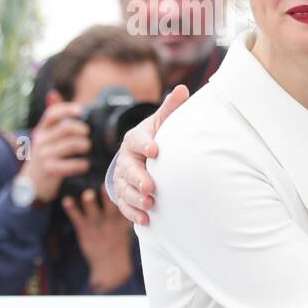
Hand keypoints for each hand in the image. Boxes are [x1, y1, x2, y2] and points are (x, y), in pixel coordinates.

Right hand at [18, 91, 89, 203]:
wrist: (31, 184)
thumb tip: (53, 93)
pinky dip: (82, 164)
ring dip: (85, 146)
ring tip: (87, 148)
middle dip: (82, 130)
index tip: (82, 110)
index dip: (68, 109)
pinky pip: (72, 164)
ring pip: (72, 145)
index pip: (52, 114)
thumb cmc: (45, 157)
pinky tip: (85, 165)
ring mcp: (44, 155)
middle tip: (88, 135)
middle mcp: (41, 140)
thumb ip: (52, 119)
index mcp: (41, 130)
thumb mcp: (45, 137)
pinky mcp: (50, 170)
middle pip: (66, 128)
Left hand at [61, 188, 134, 292]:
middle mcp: (111, 219)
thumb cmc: (118, 242)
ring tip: (88, 195)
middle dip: (109, 194)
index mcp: (124, 218)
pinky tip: (67, 200)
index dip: (125, 189)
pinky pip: (76, 217)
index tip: (123, 178)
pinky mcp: (84, 229)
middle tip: (107, 184)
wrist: (110, 265)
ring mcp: (97, 224)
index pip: (126, 201)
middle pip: (111, 203)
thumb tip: (126, 193)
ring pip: (93, 210)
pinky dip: (71, 208)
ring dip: (90, 201)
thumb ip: (126, 211)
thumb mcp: (127, 227)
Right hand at [113, 84, 188, 224]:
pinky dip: (133, 212)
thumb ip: (171, 108)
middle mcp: (126, 159)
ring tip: (150, 204)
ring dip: (135, 198)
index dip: (145, 144)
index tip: (156, 150)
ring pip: (124, 188)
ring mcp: (123, 178)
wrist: (145, 155)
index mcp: (135, 139)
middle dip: (138, 178)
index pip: (137, 140)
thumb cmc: (158, 137)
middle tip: (151, 187)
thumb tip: (183, 89)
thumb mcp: (163, 122)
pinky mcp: (124, 194)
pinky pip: (124, 204)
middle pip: (128, 168)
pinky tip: (146, 219)